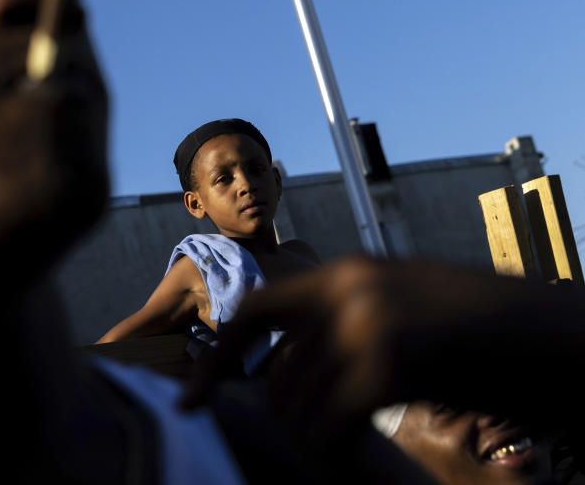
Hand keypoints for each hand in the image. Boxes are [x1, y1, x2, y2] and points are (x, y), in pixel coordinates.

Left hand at [181, 256, 560, 445]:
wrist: (562, 336)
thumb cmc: (489, 334)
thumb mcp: (408, 309)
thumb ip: (350, 322)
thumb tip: (298, 365)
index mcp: (349, 273)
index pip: (255, 311)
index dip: (218, 358)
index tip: (190, 399)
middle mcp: (348, 289)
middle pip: (275, 374)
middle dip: (286, 423)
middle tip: (322, 453)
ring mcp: (366, 321)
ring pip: (296, 406)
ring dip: (316, 447)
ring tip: (354, 459)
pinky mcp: (388, 364)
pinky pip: (327, 431)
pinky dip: (335, 462)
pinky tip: (365, 470)